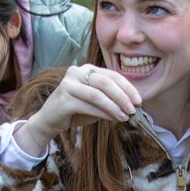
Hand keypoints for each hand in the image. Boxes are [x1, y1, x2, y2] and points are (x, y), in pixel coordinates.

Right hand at [13, 63, 140, 154]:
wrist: (50, 121)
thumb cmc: (75, 111)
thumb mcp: (96, 104)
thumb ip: (111, 101)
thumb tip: (132, 106)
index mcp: (87, 70)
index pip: (112, 75)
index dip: (127, 87)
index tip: (139, 101)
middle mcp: (76, 72)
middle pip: (106, 82)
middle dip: (123, 96)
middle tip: (134, 109)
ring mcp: (69, 84)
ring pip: (98, 94)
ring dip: (115, 106)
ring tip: (125, 116)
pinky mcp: (64, 98)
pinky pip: (89, 105)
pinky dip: (104, 113)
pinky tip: (114, 119)